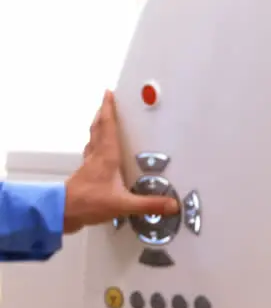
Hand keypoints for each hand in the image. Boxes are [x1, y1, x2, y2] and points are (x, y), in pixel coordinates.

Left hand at [63, 90, 179, 232]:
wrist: (61, 212)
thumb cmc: (88, 203)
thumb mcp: (123, 204)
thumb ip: (149, 204)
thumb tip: (172, 204)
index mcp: (106, 157)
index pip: (108, 127)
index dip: (109, 110)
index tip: (109, 94)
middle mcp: (96, 157)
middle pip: (98, 129)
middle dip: (103, 114)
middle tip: (107, 102)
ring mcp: (89, 165)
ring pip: (93, 139)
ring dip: (98, 127)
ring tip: (103, 121)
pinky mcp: (85, 175)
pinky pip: (91, 153)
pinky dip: (95, 146)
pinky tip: (98, 152)